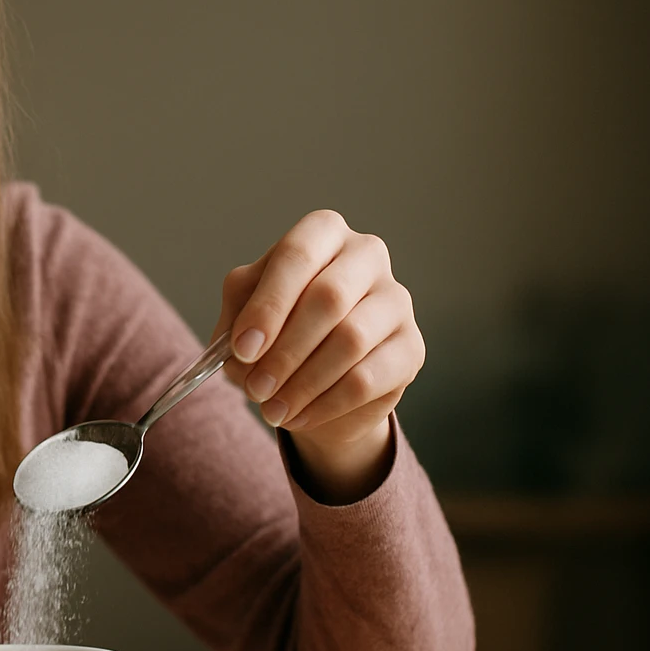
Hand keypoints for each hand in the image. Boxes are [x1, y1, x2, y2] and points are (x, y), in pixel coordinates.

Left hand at [213, 210, 424, 500]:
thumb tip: (243, 350)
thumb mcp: (244, 319)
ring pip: (351, 340)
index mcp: (322, 234)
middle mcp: (366, 256)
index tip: (242, 349)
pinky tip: (298, 416)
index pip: (297, 255)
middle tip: (256, 388)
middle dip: (285, 350)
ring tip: (272, 410)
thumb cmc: (277, 333)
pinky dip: (325, 403)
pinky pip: (368, 378)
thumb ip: (237, 324)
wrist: (316, 380)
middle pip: (329, 297)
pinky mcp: (411, 347)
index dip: (268, 305)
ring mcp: (396, 300)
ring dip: (303, 383)